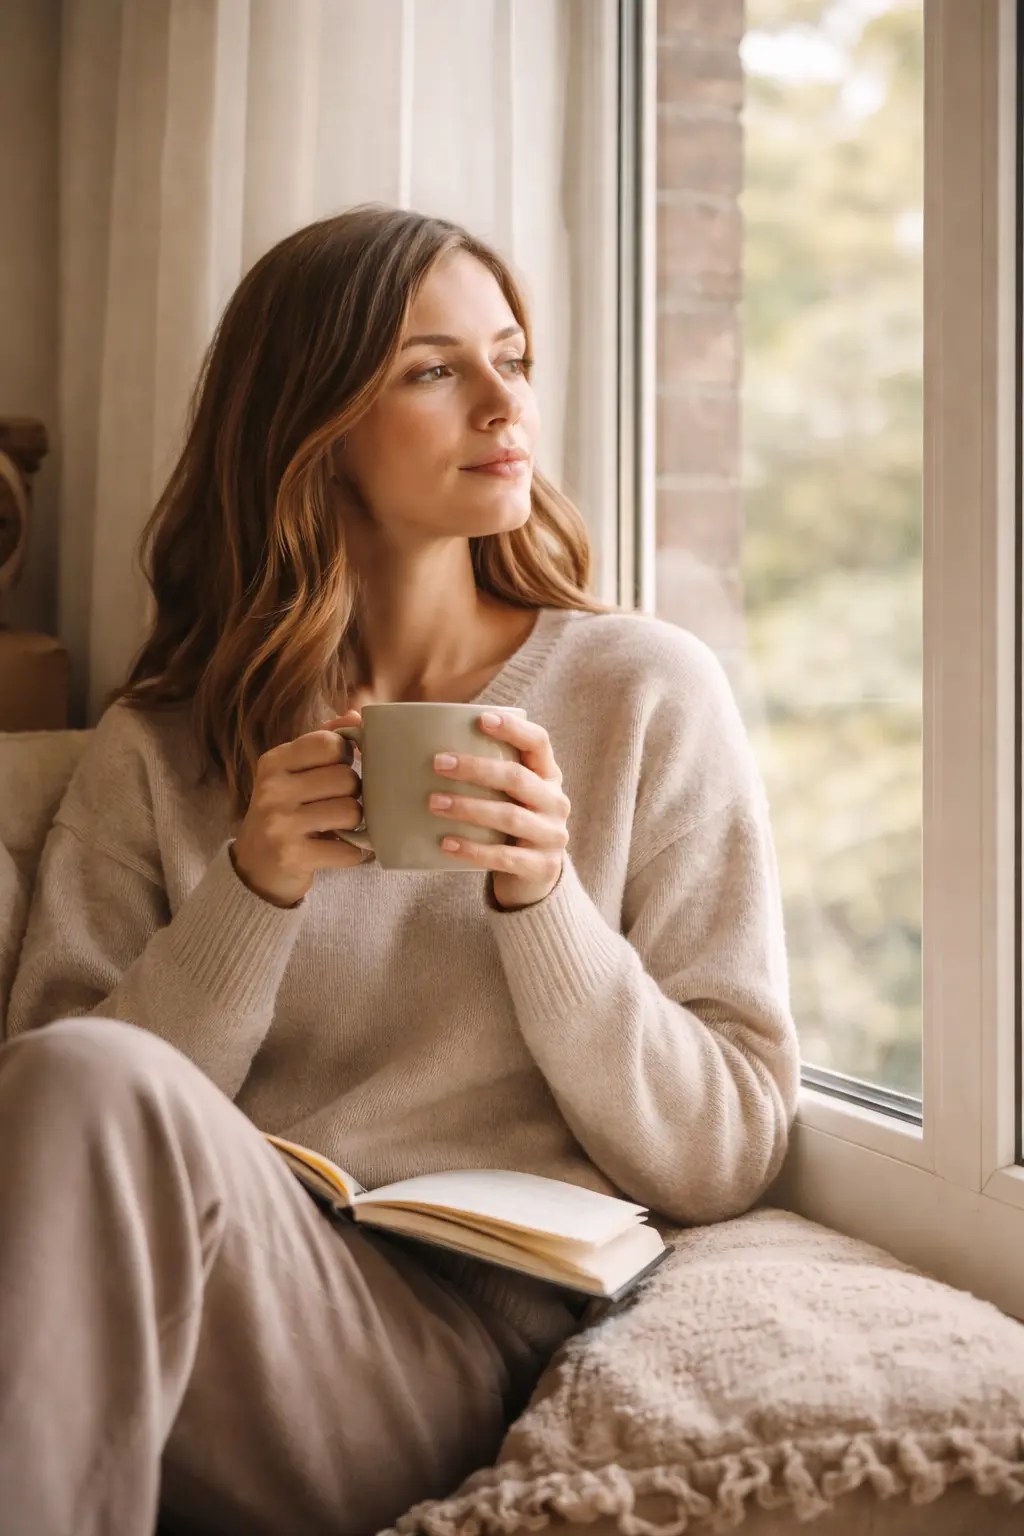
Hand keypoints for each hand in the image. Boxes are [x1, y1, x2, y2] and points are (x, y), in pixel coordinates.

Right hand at [231, 710, 372, 907]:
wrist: (254, 866)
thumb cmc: (284, 811)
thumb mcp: (294, 771)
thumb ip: (324, 741)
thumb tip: (355, 715)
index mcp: (274, 762)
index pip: (330, 743)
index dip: (346, 756)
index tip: (339, 769)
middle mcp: (272, 789)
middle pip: (347, 779)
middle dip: (353, 794)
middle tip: (338, 804)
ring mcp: (279, 823)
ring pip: (351, 812)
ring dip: (355, 824)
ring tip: (339, 827)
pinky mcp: (292, 855)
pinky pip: (348, 850)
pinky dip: (354, 853)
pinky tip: (342, 850)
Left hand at [429, 710, 569, 909]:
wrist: (534, 877)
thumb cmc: (509, 825)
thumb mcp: (510, 796)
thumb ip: (488, 774)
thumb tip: (426, 744)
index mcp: (549, 776)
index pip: (539, 743)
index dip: (513, 729)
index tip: (481, 719)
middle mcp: (556, 802)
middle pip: (517, 778)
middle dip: (476, 768)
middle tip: (438, 763)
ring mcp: (551, 836)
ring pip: (510, 816)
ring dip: (468, 808)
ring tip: (433, 802)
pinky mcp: (540, 866)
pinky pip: (503, 856)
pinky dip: (472, 850)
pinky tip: (445, 843)